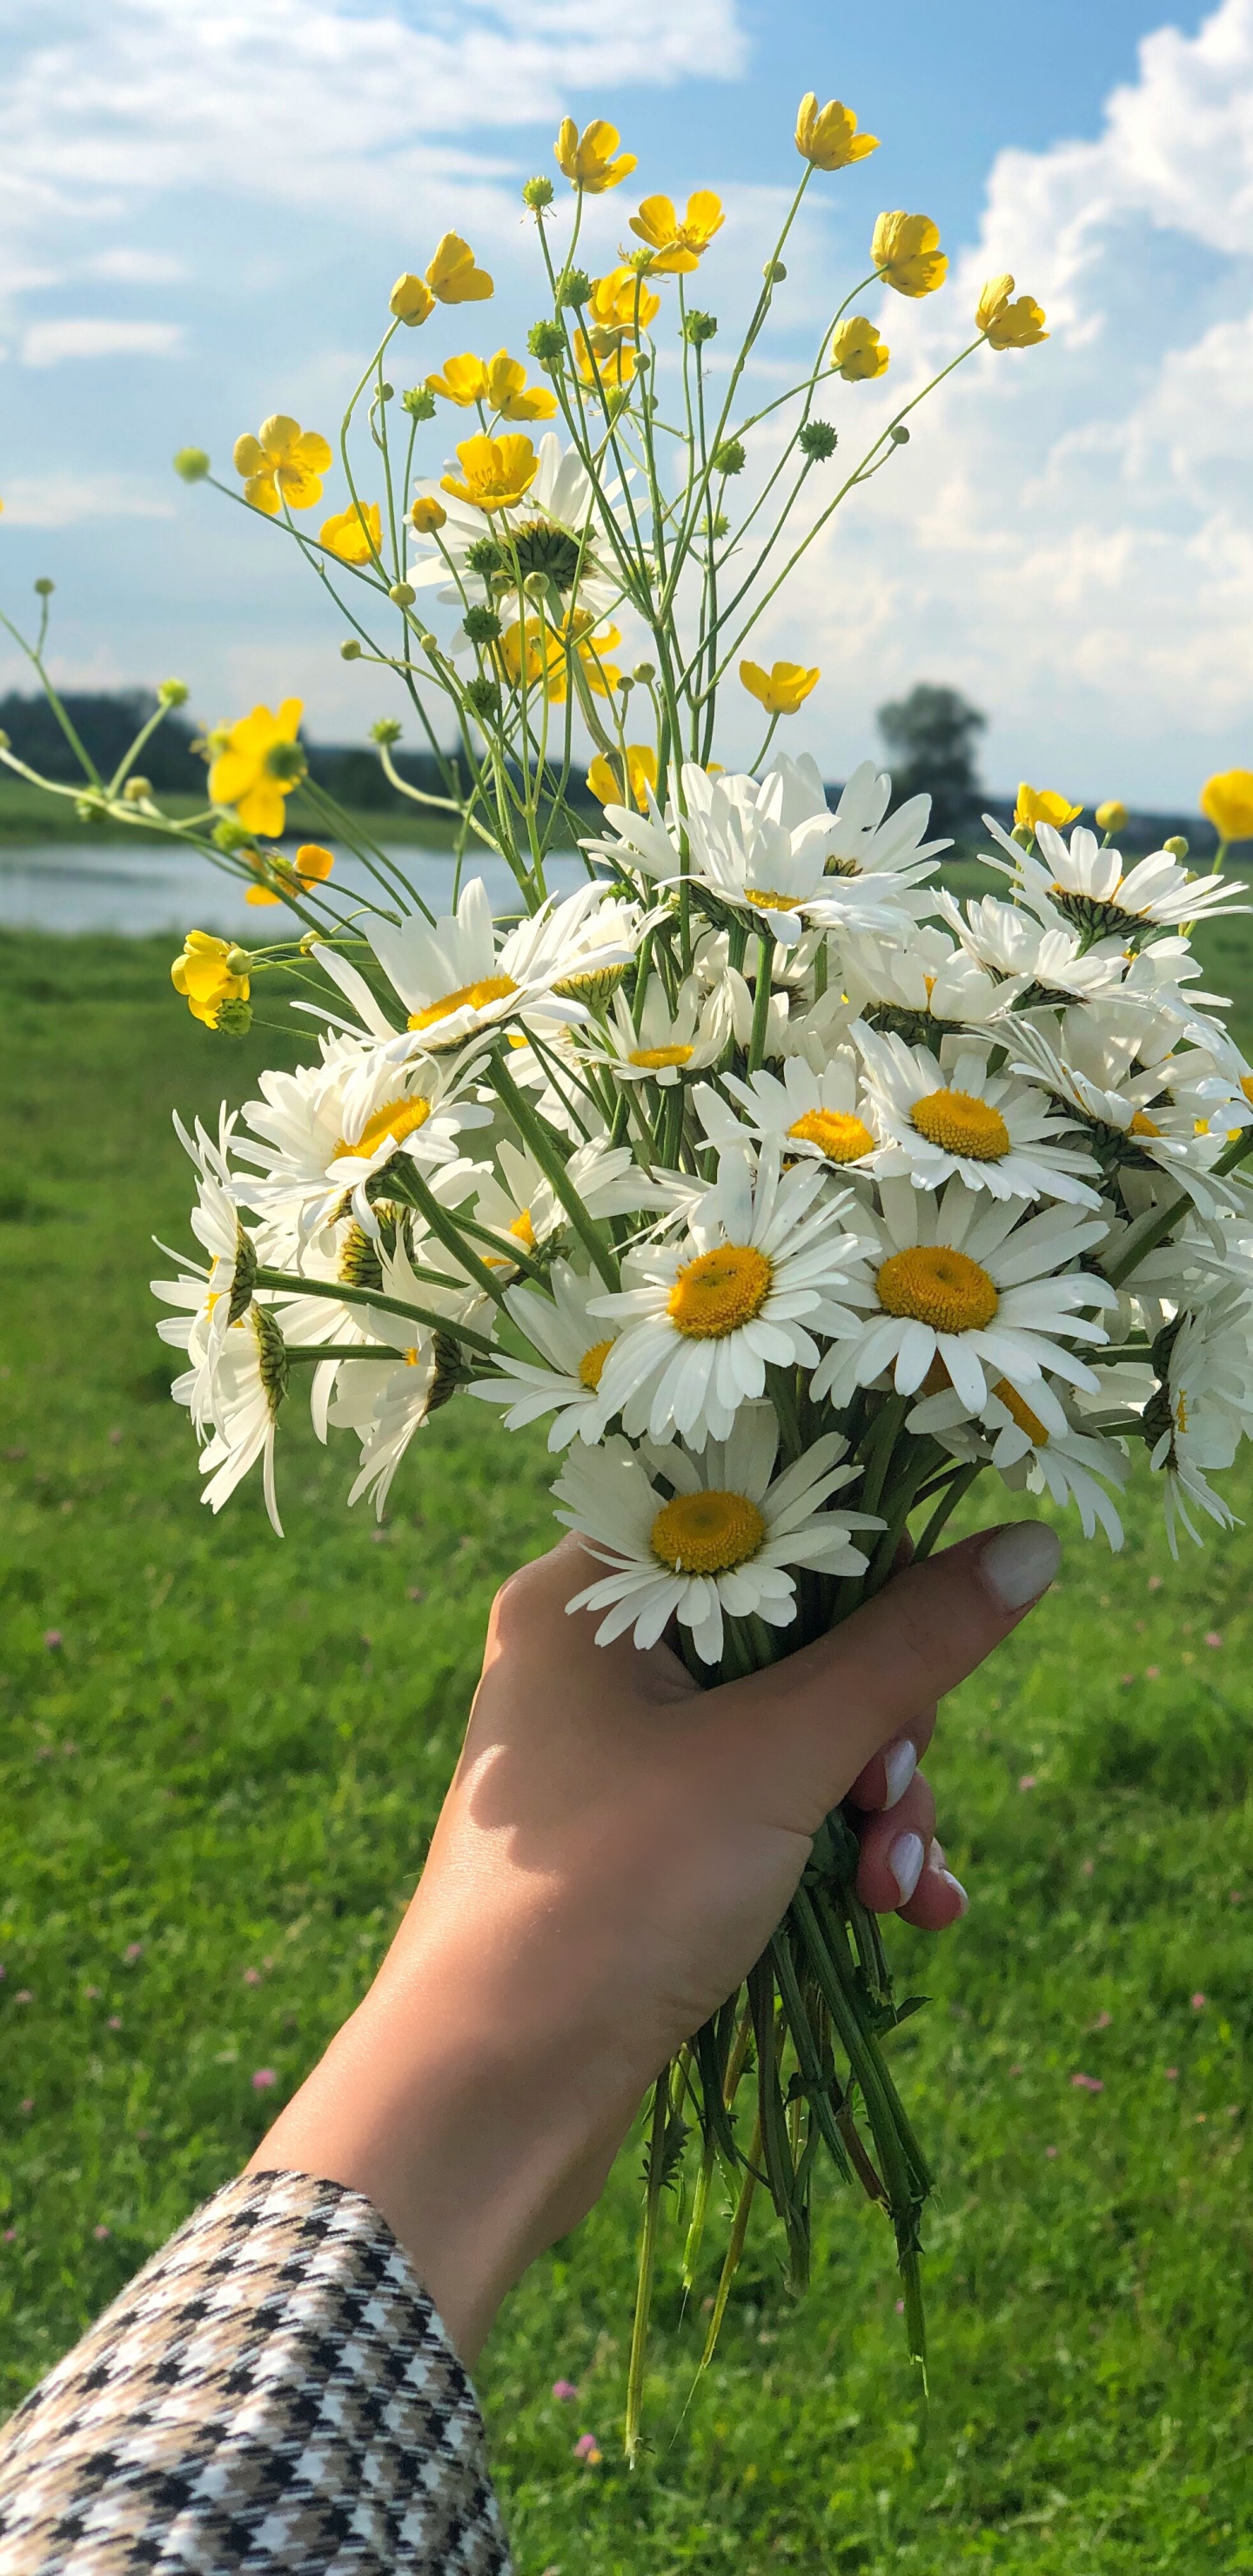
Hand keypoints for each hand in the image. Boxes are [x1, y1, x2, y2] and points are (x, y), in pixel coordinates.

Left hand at [250, 1516, 1058, 2358]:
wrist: (486, 2100)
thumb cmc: (610, 1896)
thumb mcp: (777, 1758)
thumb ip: (908, 1648)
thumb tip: (1029, 1544)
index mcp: (588, 1590)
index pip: (758, 1514)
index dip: (866, 1568)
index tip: (929, 1642)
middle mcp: (592, 1653)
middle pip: (794, 1631)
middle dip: (881, 1724)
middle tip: (894, 1798)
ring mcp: (614, 1755)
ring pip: (793, 1731)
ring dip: (873, 1802)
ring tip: (901, 1885)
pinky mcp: (640, 1845)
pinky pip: (766, 1810)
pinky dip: (836, 1851)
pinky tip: (907, 1910)